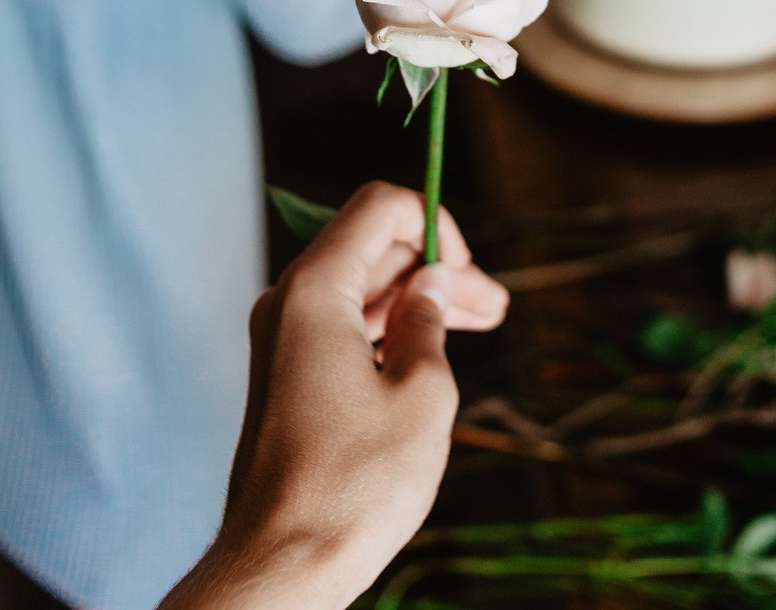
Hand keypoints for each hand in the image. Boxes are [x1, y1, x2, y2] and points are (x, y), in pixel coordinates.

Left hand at [159, 182, 508, 609]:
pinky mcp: (285, 376)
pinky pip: (342, 326)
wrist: (282, 567)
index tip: (470, 273)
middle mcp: (287, 303)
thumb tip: (429, 283)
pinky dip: (388, 330)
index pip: (378, 208)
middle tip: (494, 307)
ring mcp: (281, 340)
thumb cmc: (354, 485)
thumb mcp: (422, 394)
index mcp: (314, 290)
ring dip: (417, 301)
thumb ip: (428, 322)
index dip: (435, 223)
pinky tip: (429, 353)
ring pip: (360, 290)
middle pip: (372, 249)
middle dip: (436, 269)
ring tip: (478, 323)